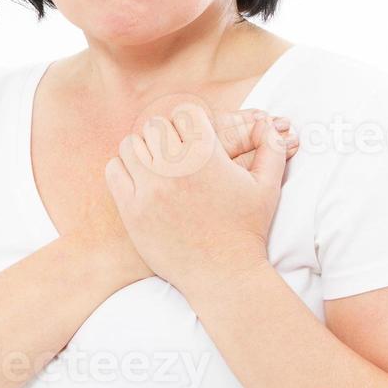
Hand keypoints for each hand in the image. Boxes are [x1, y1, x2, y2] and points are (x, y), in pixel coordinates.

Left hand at [103, 104, 290, 291]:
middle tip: (176, 153)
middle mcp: (175, 168)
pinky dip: (124, 170)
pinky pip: (114, 170)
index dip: (191, 122)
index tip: (194, 138)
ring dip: (144, 151)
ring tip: (158, 167)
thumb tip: (273, 125)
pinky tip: (141, 181)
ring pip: (131, 145)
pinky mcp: (132, 210)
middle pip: (156, 125)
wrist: (223, 274)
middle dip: (167, 135)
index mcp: (206, 156)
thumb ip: (272, 149)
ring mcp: (150, 189)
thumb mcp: (267, 187)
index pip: (185, 113)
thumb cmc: (246, 230)